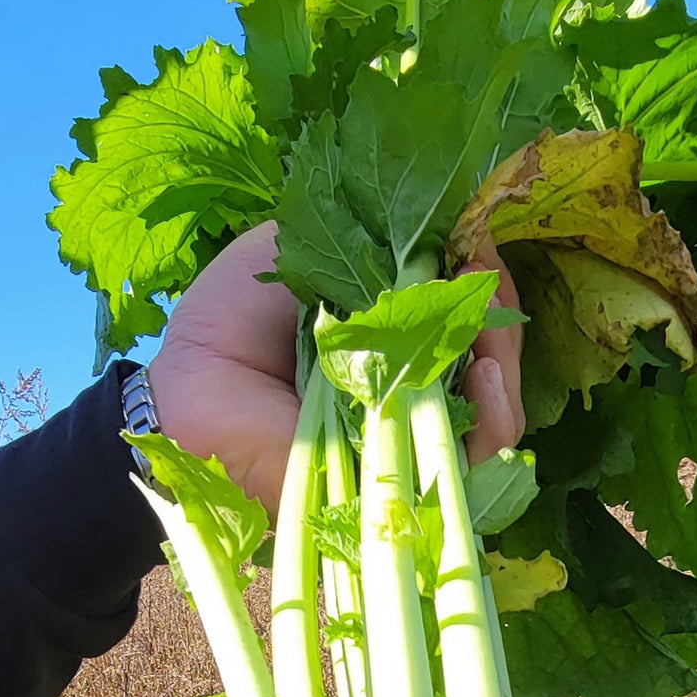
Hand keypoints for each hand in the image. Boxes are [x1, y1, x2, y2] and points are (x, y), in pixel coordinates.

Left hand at [148, 222, 525, 517]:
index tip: (473, 244)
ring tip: (487, 336)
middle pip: (493, 354)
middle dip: (499, 315)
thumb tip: (444, 219)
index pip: (468, 304)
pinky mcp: (406, 476)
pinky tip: (481, 377)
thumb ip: (360, 228)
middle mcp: (411, 378)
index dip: (482, 275)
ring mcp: (412, 430)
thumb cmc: (231, 317)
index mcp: (390, 326)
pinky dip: (493, 417)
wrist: (192, 390)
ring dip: (504, 362)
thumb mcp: (296, 246)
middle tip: (482, 281)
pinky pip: (472, 460)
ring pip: (498, 407)